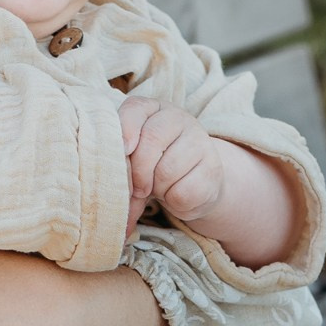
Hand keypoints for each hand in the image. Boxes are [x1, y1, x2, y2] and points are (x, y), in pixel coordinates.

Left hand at [117, 95, 225, 233]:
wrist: (195, 182)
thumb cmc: (156, 168)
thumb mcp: (135, 164)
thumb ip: (121, 176)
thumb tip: (112, 216)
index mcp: (154, 110)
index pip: (136, 109)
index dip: (126, 130)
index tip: (123, 151)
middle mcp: (179, 118)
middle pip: (151, 140)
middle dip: (138, 171)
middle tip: (138, 189)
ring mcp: (200, 141)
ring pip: (167, 170)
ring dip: (157, 189)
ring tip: (160, 188)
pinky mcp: (212, 168)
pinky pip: (182, 192)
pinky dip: (173, 201)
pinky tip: (176, 194)